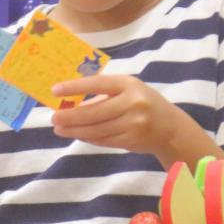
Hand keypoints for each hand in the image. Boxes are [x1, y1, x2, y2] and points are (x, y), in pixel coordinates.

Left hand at [50, 73, 179, 153]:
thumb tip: (71, 102)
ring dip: (75, 130)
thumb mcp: (128, 90)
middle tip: (53, 118)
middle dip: (70, 116)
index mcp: (129, 84)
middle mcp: (133, 102)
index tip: (55, 90)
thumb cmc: (143, 103)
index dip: (75, 87)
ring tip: (59, 128)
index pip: (97, 83)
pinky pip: (103, 140)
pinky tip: (77, 134)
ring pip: (97, 129)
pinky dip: (88, 137)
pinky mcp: (132, 140)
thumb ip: (104, 94)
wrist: (170, 127)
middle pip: (94, 112)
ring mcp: (134, 123)